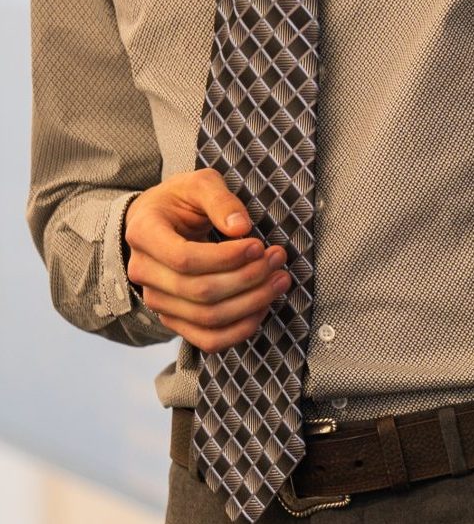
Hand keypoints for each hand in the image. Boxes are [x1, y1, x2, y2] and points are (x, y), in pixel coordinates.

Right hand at [124, 167, 292, 352]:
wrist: (159, 220)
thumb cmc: (181, 200)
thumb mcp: (200, 184)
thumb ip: (220, 200)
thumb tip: (241, 228)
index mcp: (144, 234)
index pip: (185, 258)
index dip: (227, 257)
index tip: (258, 245)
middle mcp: (143, 272)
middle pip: (200, 291)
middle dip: (248, 278)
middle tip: (278, 258)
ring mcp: (157, 300)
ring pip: (207, 317)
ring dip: (252, 303)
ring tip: (280, 279)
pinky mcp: (174, 318)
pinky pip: (207, 339)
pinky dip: (240, 330)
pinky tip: (264, 307)